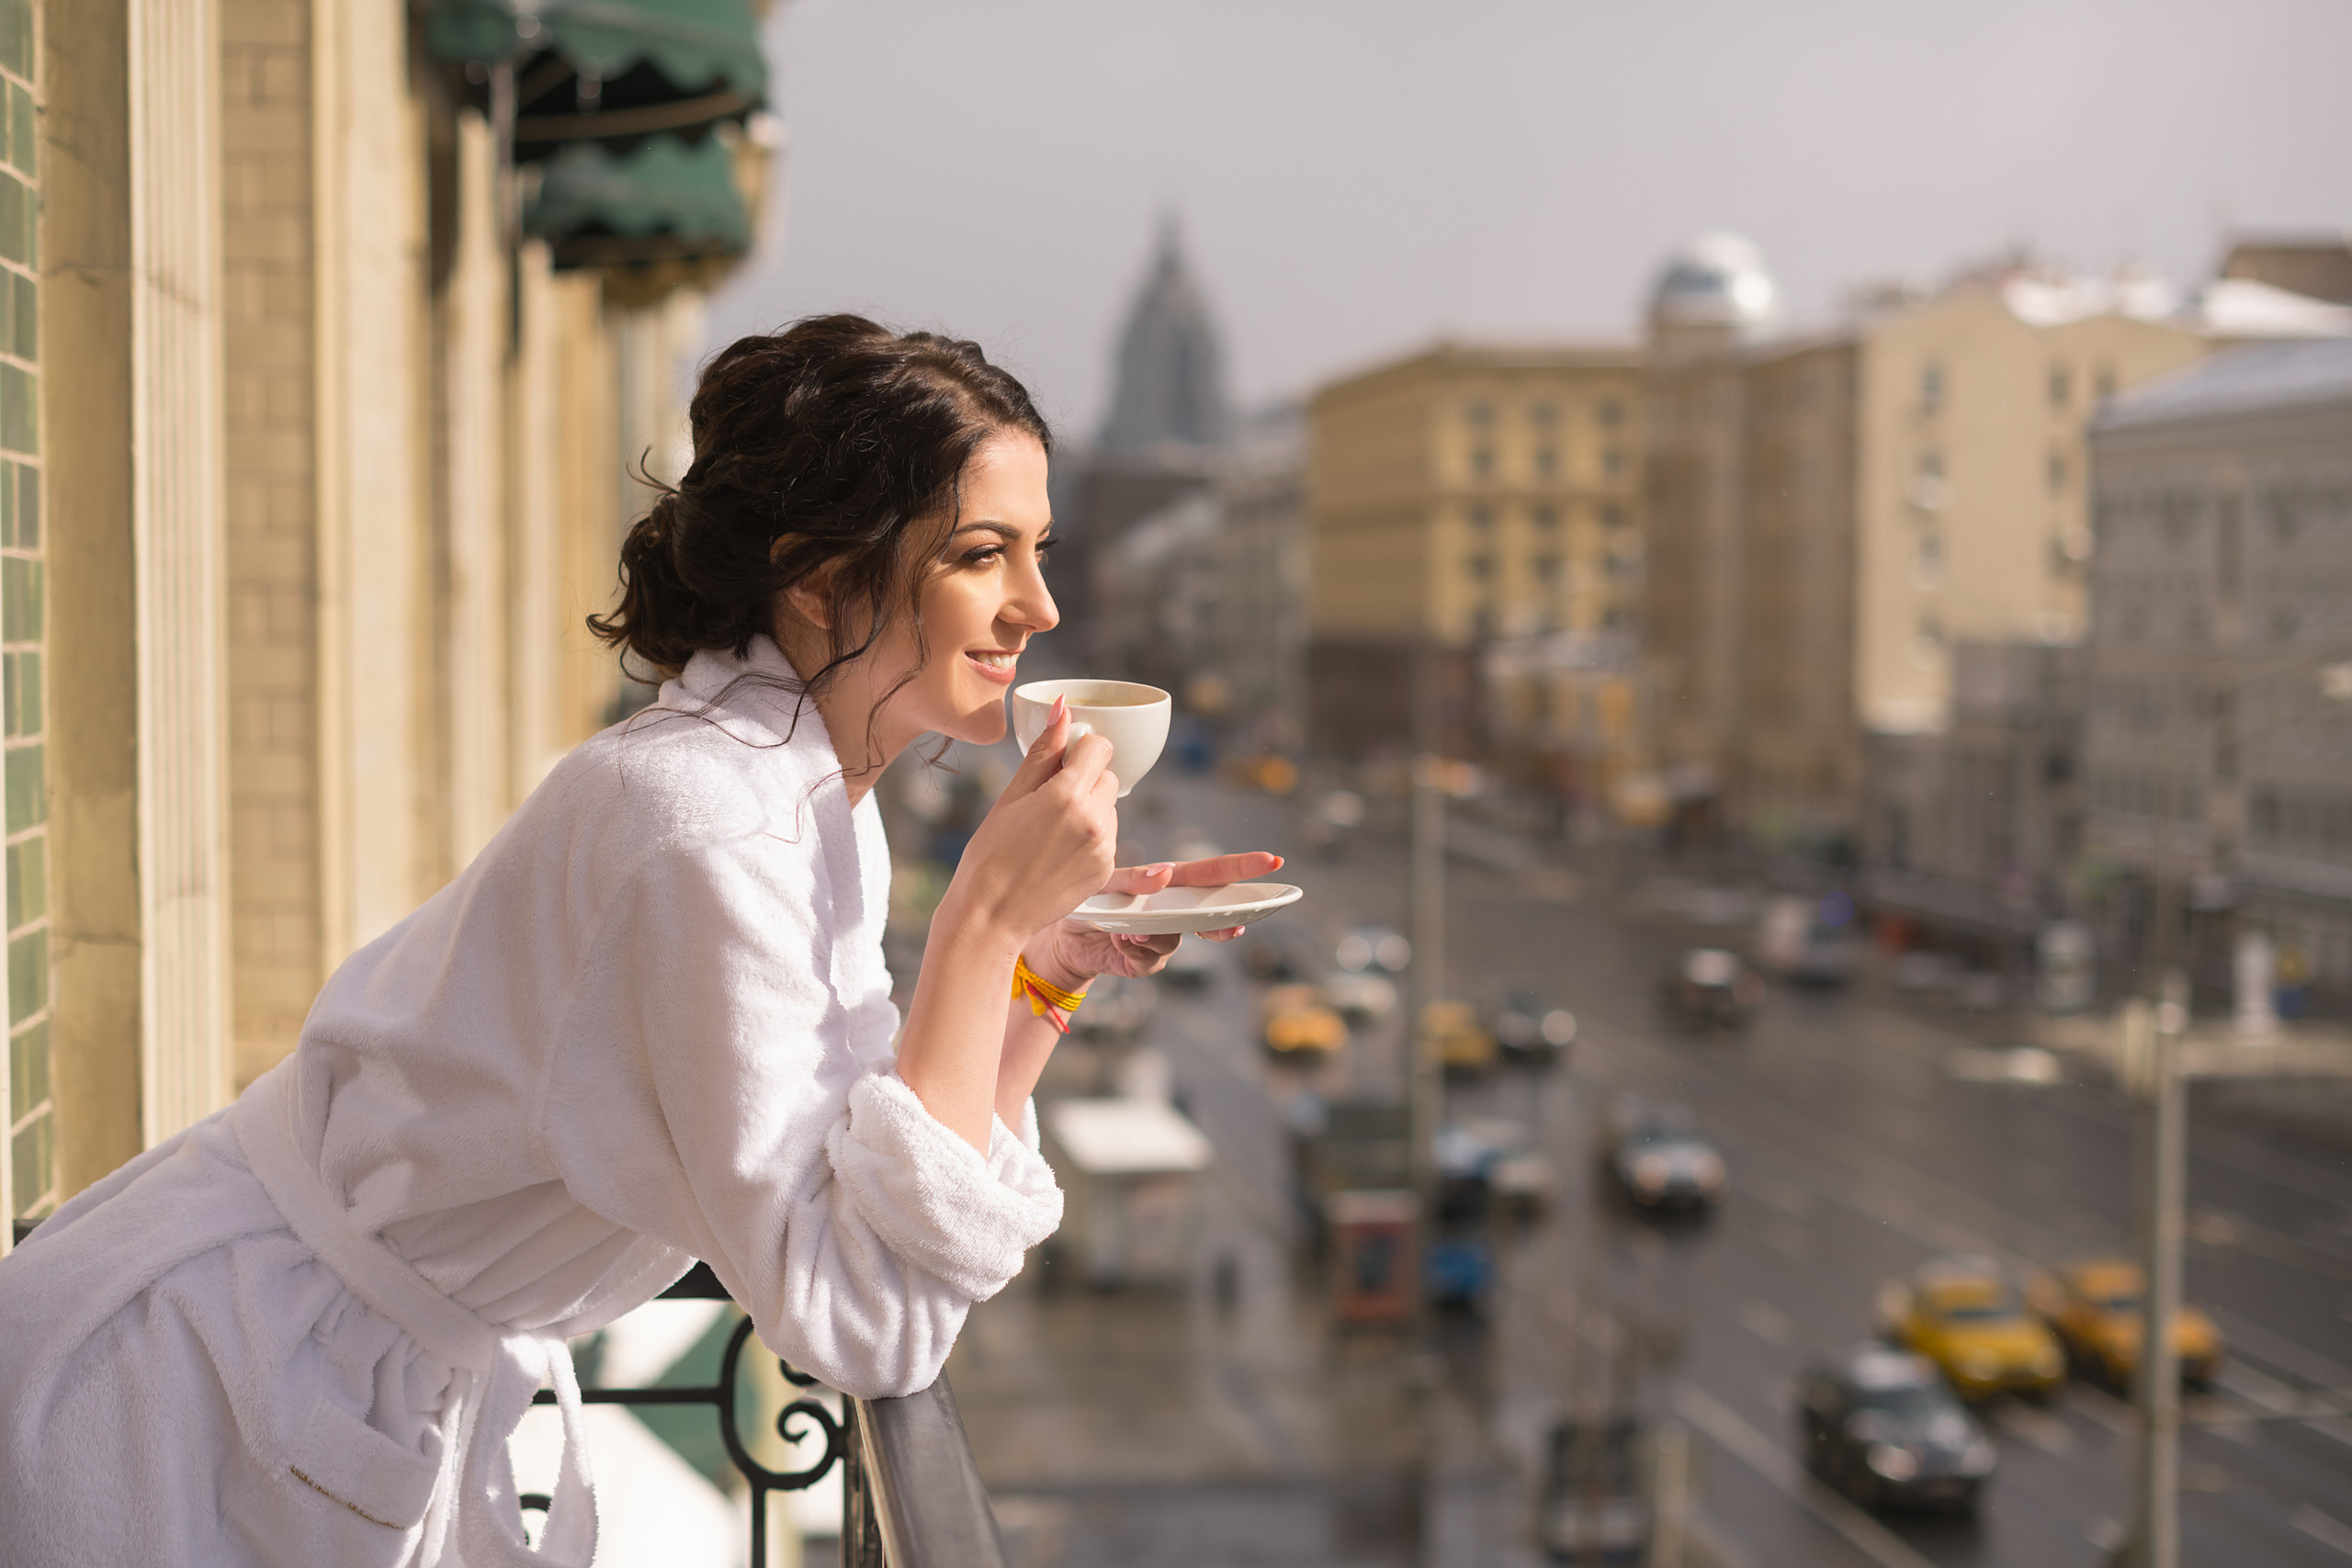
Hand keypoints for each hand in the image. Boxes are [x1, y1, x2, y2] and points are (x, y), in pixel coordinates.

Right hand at [943, 695, 1121, 944]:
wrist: (991, 915)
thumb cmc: (990, 854)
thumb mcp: (1012, 796)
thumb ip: (1043, 751)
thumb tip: (1063, 708)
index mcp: (1068, 795)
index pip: (1100, 747)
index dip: (1080, 750)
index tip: (1060, 763)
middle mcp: (1094, 820)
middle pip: (1108, 776)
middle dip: (1085, 780)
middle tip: (1049, 801)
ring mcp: (1104, 848)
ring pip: (1110, 807)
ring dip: (1090, 808)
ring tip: (1051, 831)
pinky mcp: (1105, 870)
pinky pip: (1108, 837)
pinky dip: (1091, 836)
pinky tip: (1058, 851)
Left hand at [1026, 851, 1285, 990]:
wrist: (1053, 936)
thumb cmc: (1080, 897)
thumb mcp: (1101, 882)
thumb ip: (1131, 880)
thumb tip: (1163, 874)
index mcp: (1165, 883)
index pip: (1210, 873)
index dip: (1242, 868)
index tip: (1272, 862)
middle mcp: (1169, 910)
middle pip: (1208, 912)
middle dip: (1229, 917)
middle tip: (1241, 925)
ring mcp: (1159, 938)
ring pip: (1176, 940)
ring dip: (1155, 936)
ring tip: (1129, 931)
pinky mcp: (1143, 962)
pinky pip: (1151, 960)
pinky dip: (1135, 952)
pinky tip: (1118, 941)